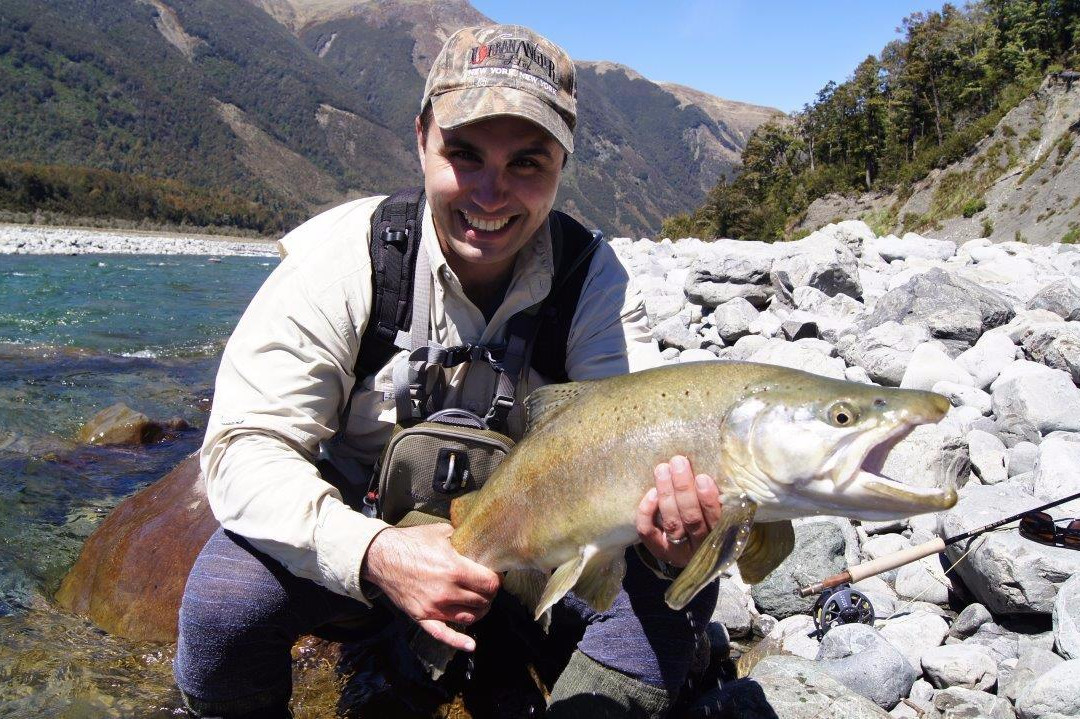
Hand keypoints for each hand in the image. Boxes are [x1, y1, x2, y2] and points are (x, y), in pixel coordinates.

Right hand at [361, 523, 499, 650]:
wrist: (382, 556)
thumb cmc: (413, 541)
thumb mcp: (443, 532)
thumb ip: (465, 539)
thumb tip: (484, 541)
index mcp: (455, 569)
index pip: (490, 584)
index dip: (496, 580)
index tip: (494, 575)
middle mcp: (447, 592)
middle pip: (482, 601)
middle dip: (488, 594)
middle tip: (486, 586)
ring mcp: (434, 607)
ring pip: (469, 617)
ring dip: (479, 610)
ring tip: (480, 602)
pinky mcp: (422, 616)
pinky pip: (443, 634)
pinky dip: (459, 642)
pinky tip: (471, 645)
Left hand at [636, 455, 722, 567]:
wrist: (691, 548)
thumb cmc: (708, 518)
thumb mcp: (720, 512)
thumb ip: (719, 498)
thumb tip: (712, 469)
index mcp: (721, 537)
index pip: (716, 520)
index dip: (708, 500)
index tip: (703, 478)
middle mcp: (700, 547)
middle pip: (691, 519)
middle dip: (683, 489)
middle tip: (678, 462)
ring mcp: (677, 550)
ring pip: (671, 523)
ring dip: (666, 493)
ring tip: (663, 469)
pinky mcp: (658, 549)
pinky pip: (648, 531)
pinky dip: (647, 512)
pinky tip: (651, 492)